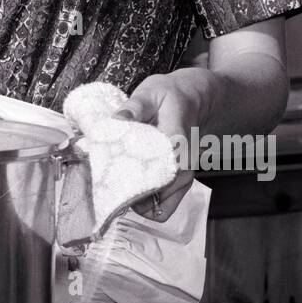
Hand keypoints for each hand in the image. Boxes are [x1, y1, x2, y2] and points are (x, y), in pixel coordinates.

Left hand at [114, 67, 227, 220]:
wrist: (192, 97)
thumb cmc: (169, 96)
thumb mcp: (150, 93)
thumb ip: (134, 106)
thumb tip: (117, 121)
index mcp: (177, 150)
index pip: (157, 184)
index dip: (133, 190)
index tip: (112, 181)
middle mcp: (183, 171)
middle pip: (156, 208)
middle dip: (131, 200)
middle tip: (109, 182)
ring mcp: (181, 179)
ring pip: (158, 210)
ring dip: (136, 201)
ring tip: (116, 181)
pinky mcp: (176, 180)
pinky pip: (159, 202)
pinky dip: (143, 198)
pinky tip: (127, 179)